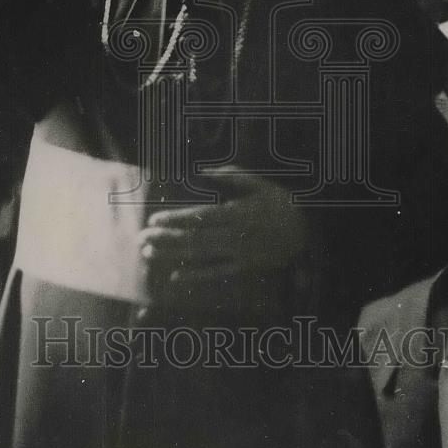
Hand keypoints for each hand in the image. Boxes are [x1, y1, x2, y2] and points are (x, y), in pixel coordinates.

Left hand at [136, 175, 306, 289]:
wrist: (306, 233)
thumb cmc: (279, 203)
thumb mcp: (258, 184)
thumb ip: (230, 176)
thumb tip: (201, 171)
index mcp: (237, 213)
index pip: (200, 217)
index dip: (175, 219)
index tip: (153, 219)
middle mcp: (236, 236)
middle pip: (194, 239)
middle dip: (165, 239)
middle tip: (140, 239)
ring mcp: (239, 254)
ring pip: (200, 256)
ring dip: (172, 256)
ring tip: (148, 253)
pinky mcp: (244, 268)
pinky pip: (216, 273)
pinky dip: (195, 276)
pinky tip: (175, 276)